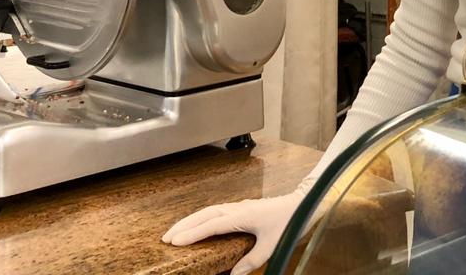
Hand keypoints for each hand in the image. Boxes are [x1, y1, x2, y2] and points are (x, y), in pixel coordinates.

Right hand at [162, 191, 304, 274]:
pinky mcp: (241, 207)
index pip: (211, 225)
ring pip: (209, 210)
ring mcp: (239, 206)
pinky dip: (202, 217)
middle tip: (165, 238)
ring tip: (175, 232)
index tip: (175, 242)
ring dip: (191, 220)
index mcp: (242, 216)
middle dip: (184, 225)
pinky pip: (216, 211)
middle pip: (204, 214)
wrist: (300, 203)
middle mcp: (237, 208)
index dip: (192, 233)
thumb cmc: (287, 222)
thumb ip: (251, 261)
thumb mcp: (271, 246)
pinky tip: (197, 225)